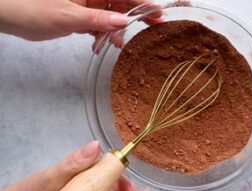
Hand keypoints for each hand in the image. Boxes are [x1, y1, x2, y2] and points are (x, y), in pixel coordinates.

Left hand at [0, 0, 161, 40]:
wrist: (12, 17)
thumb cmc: (33, 8)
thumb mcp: (68, 15)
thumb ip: (97, 20)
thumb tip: (123, 23)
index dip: (142, 2)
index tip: (157, 12)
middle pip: (122, 3)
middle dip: (136, 15)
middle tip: (154, 26)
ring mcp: (88, 6)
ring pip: (111, 17)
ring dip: (115, 31)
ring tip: (118, 45)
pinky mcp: (82, 16)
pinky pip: (99, 26)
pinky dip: (101, 37)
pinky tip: (98, 46)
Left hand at [0, 141, 147, 190]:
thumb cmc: (31, 190)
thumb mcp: (51, 176)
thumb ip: (73, 163)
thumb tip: (96, 144)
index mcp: (84, 174)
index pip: (109, 171)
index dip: (123, 176)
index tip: (132, 184)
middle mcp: (89, 186)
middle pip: (116, 186)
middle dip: (130, 190)